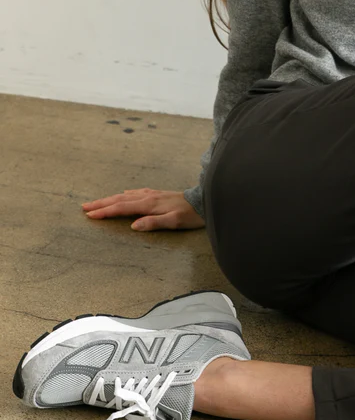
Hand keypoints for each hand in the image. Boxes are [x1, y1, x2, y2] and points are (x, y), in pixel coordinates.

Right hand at [81, 188, 204, 230]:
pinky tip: (124, 194)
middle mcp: (148, 197)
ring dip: (110, 199)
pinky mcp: (158, 194)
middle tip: (84, 207)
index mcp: (148, 205)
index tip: (90, 215)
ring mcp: (152, 194)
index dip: (105, 211)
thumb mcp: (173, 222)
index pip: (121, 208)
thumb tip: (133, 226)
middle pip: (119, 200)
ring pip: (125, 196)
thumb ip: (153, 223)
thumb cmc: (190, 215)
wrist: (204, 201)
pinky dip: (125, 195)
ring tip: (97, 202)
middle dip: (101, 203)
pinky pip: (136, 193)